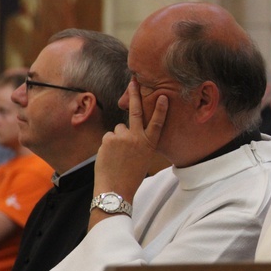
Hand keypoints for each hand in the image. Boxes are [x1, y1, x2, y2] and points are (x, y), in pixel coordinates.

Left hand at [93, 79, 167, 210]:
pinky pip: (108, 137)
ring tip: (117, 156)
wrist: (115, 190)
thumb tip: (125, 130)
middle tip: (133, 81)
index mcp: (149, 144)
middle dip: (135, 94)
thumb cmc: (130, 177)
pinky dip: (107, 146)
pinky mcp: (109, 139)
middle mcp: (138, 138)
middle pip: (135, 111)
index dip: (160, 109)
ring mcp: (122, 137)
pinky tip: (110, 157)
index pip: (157, 123)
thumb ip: (138, 143)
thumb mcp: (142, 159)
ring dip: (116, 139)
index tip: (163, 97)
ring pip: (118, 130)